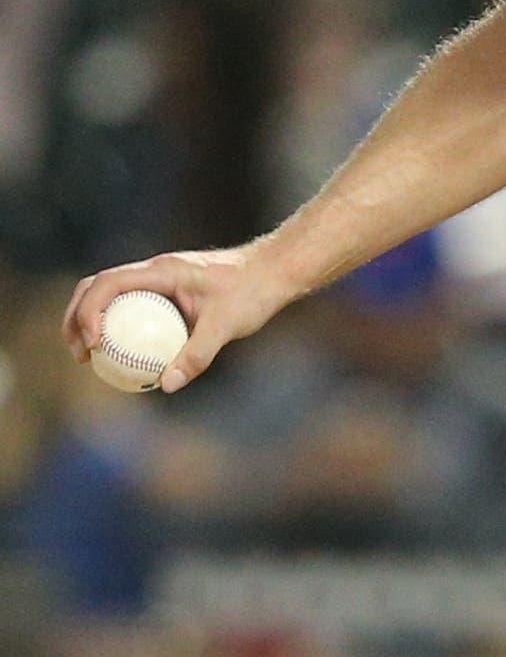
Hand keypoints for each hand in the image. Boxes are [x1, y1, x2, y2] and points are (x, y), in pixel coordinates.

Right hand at [61, 240, 306, 391]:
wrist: (277, 271)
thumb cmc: (254, 292)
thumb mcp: (227, 325)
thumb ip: (197, 354)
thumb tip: (165, 385)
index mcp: (162, 271)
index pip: (108, 283)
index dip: (88, 311)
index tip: (92, 343)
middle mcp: (155, 271)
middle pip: (97, 287)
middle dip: (76, 317)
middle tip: (78, 354)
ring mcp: (160, 280)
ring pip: (111, 295)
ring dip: (91, 321)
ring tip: (89, 358)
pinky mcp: (168, 291)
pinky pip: (133, 307)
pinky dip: (118, 327)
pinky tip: (123, 358)